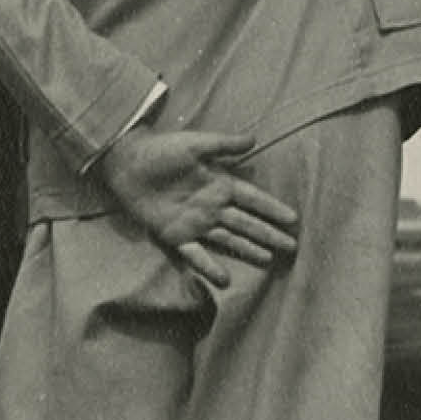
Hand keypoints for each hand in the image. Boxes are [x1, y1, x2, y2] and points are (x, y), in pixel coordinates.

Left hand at [96, 126, 298, 286]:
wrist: (127, 163)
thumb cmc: (161, 150)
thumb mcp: (196, 144)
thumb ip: (224, 145)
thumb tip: (254, 139)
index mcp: (219, 184)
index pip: (253, 199)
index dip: (272, 208)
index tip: (292, 219)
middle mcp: (212, 206)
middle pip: (247, 222)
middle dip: (269, 234)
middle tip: (291, 246)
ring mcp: (195, 223)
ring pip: (229, 238)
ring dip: (248, 249)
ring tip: (268, 259)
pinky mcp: (175, 236)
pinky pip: (196, 254)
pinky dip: (209, 267)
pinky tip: (225, 280)